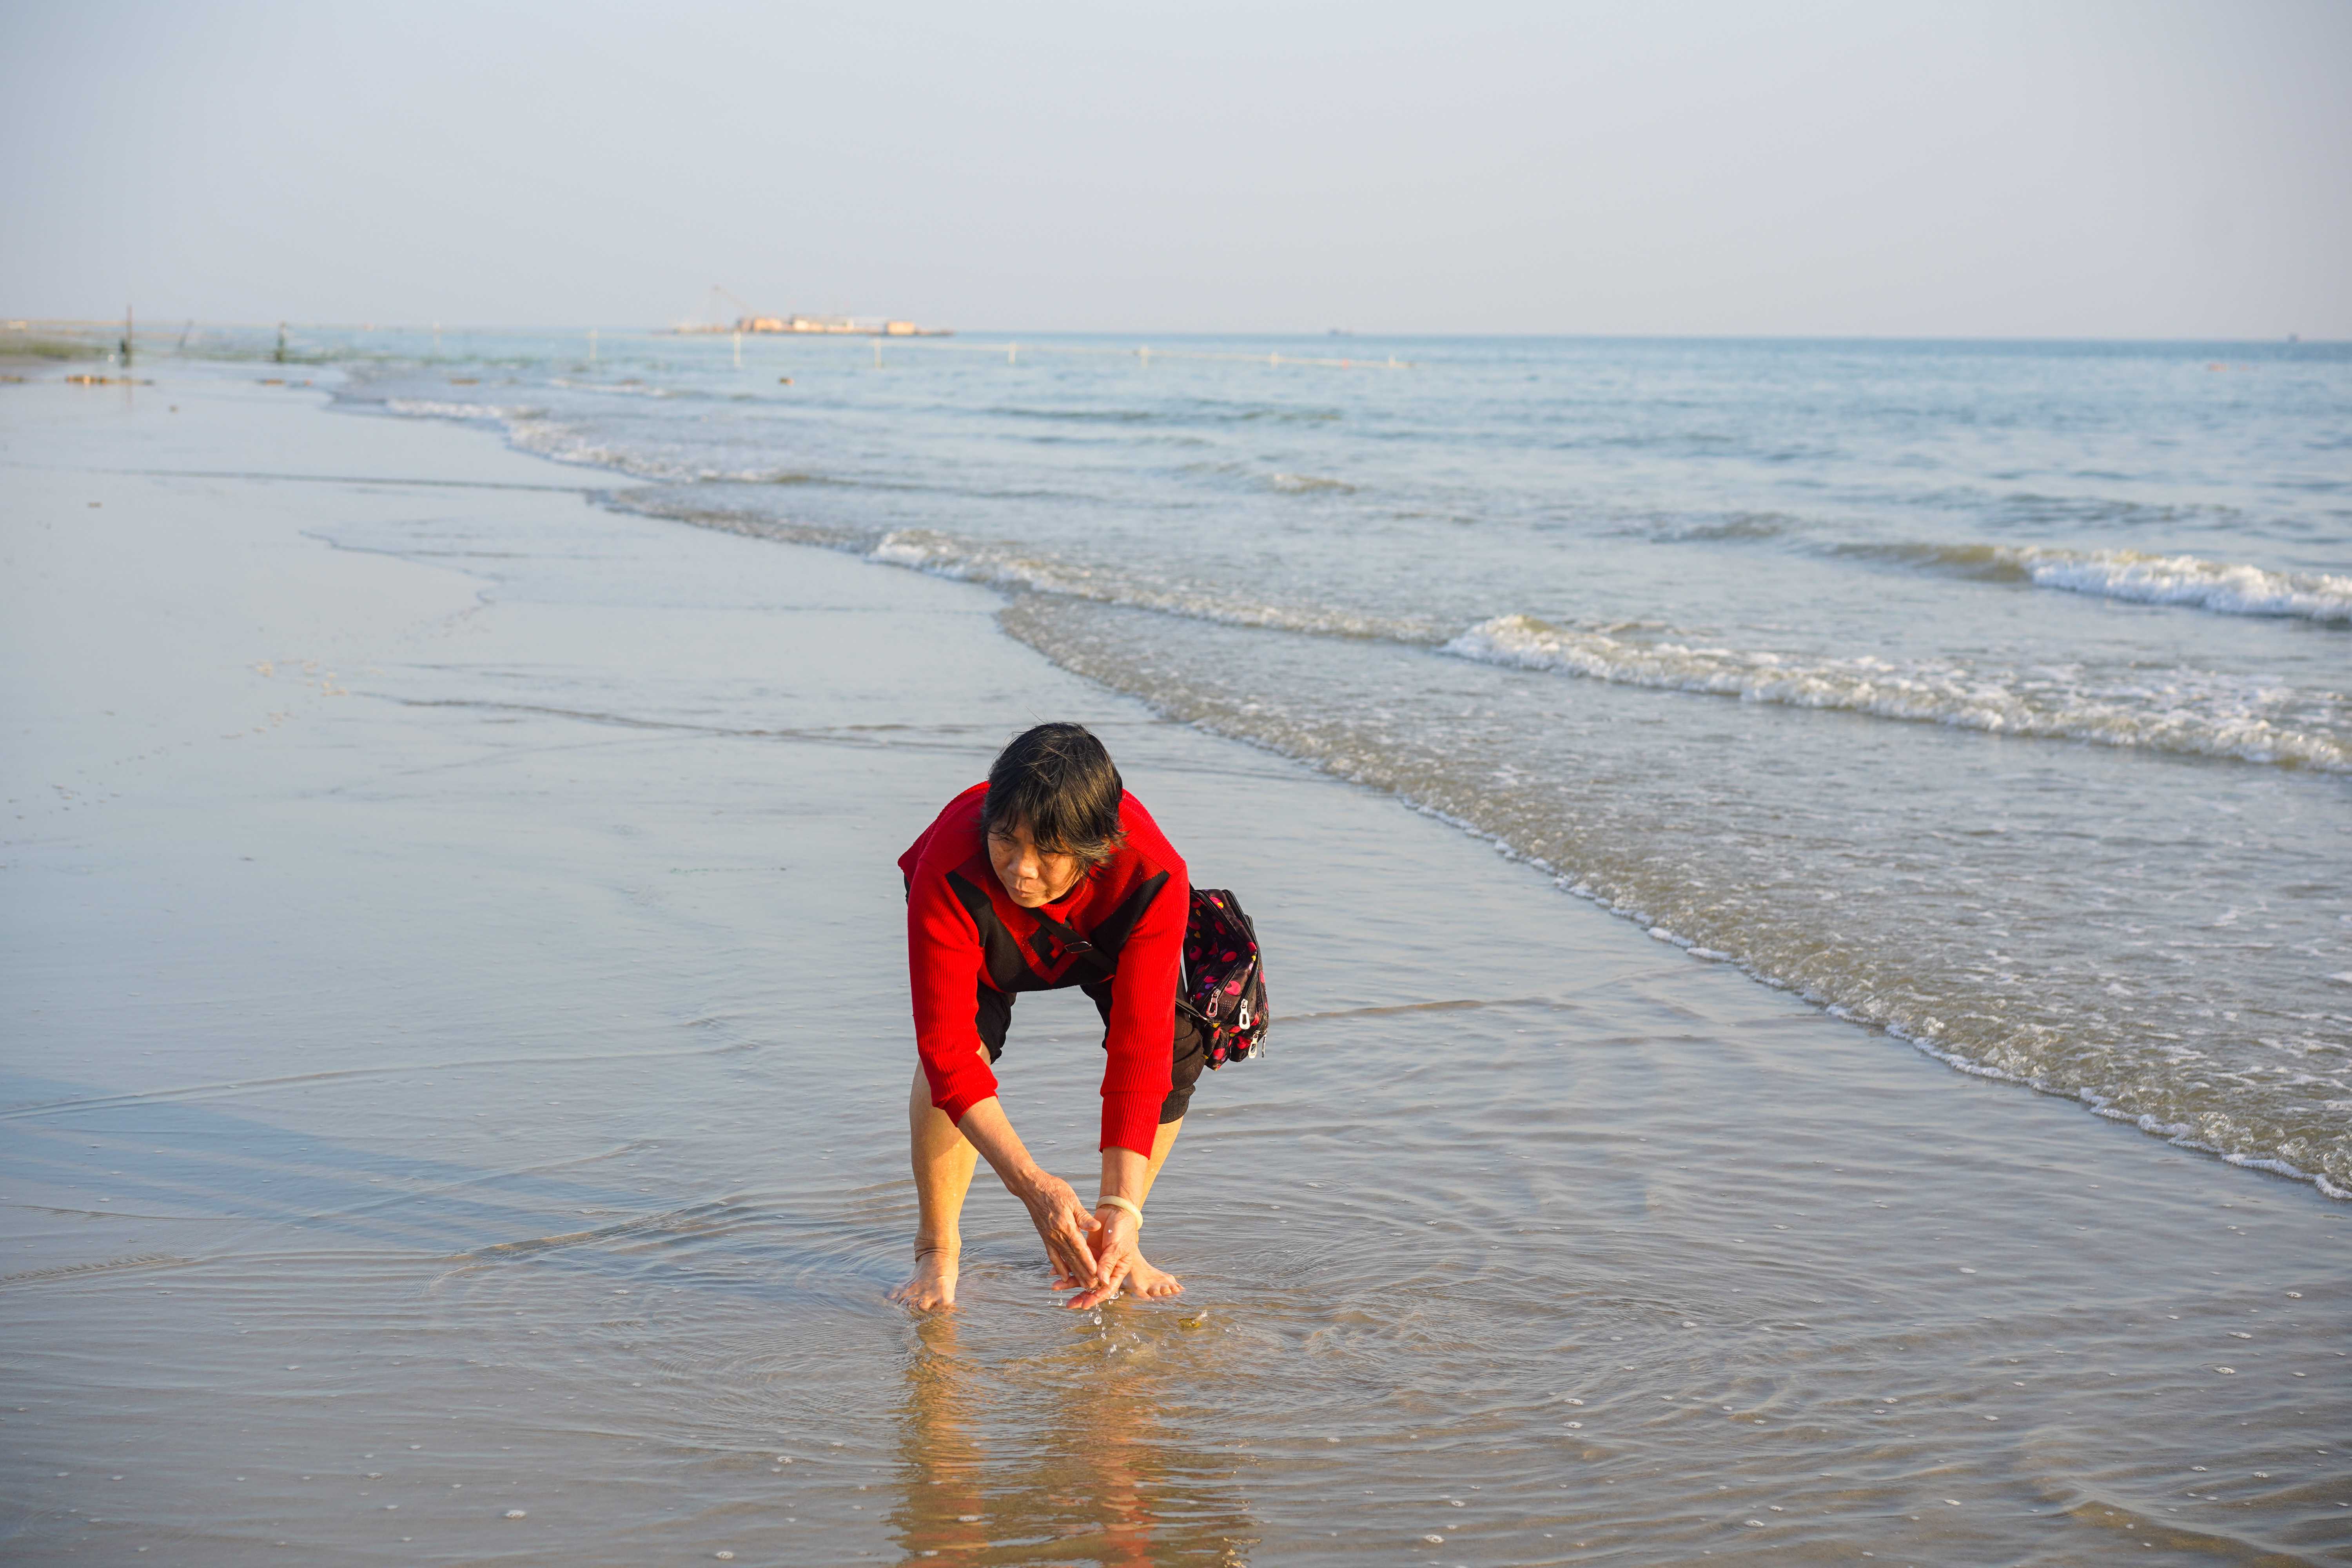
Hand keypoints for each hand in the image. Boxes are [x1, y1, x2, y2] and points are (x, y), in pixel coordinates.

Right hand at [1011, 1168, 1101, 1288]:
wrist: (1031, 1187)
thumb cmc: (1054, 1189)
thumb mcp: (1072, 1199)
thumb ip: (1083, 1216)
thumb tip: (1096, 1227)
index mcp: (1065, 1225)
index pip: (1079, 1247)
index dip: (1087, 1261)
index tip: (1096, 1273)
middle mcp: (1056, 1235)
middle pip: (1072, 1257)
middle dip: (1083, 1273)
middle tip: (1092, 1286)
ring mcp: (1049, 1237)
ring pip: (1063, 1259)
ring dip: (1073, 1273)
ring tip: (1082, 1284)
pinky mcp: (1044, 1237)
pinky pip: (1052, 1255)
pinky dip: (1058, 1266)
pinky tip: (1064, 1275)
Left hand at [1061, 1206, 1140, 1309]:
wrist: (1116, 1210)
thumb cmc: (1123, 1229)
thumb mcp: (1117, 1246)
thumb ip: (1108, 1262)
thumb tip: (1101, 1280)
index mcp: (1118, 1270)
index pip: (1107, 1289)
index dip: (1096, 1297)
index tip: (1084, 1305)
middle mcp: (1106, 1268)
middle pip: (1092, 1285)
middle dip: (1080, 1295)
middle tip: (1068, 1304)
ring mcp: (1096, 1260)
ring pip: (1082, 1275)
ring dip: (1069, 1281)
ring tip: (1055, 1286)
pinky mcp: (1088, 1251)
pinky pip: (1076, 1261)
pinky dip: (1066, 1266)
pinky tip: (1054, 1271)